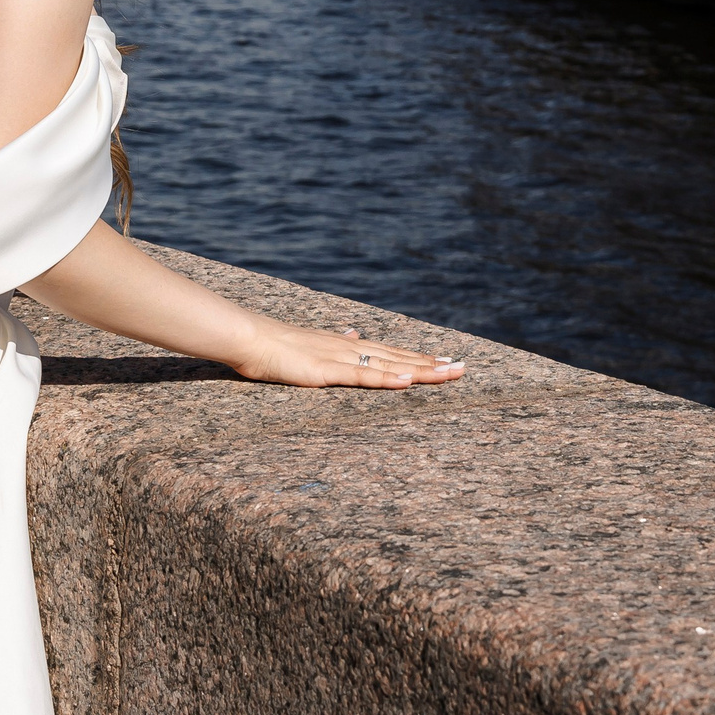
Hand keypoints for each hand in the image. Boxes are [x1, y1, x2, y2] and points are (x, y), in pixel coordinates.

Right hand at [230, 321, 464, 389]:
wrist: (251, 338)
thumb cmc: (275, 346)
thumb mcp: (311, 345)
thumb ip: (335, 344)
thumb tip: (354, 334)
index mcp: (347, 346)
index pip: (391, 352)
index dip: (419, 356)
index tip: (446, 360)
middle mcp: (351, 349)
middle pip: (400, 357)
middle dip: (433, 364)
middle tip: (464, 367)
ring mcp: (341, 359)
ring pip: (390, 365)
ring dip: (423, 370)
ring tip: (452, 372)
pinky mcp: (327, 372)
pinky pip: (363, 377)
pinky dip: (388, 379)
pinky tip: (408, 380)